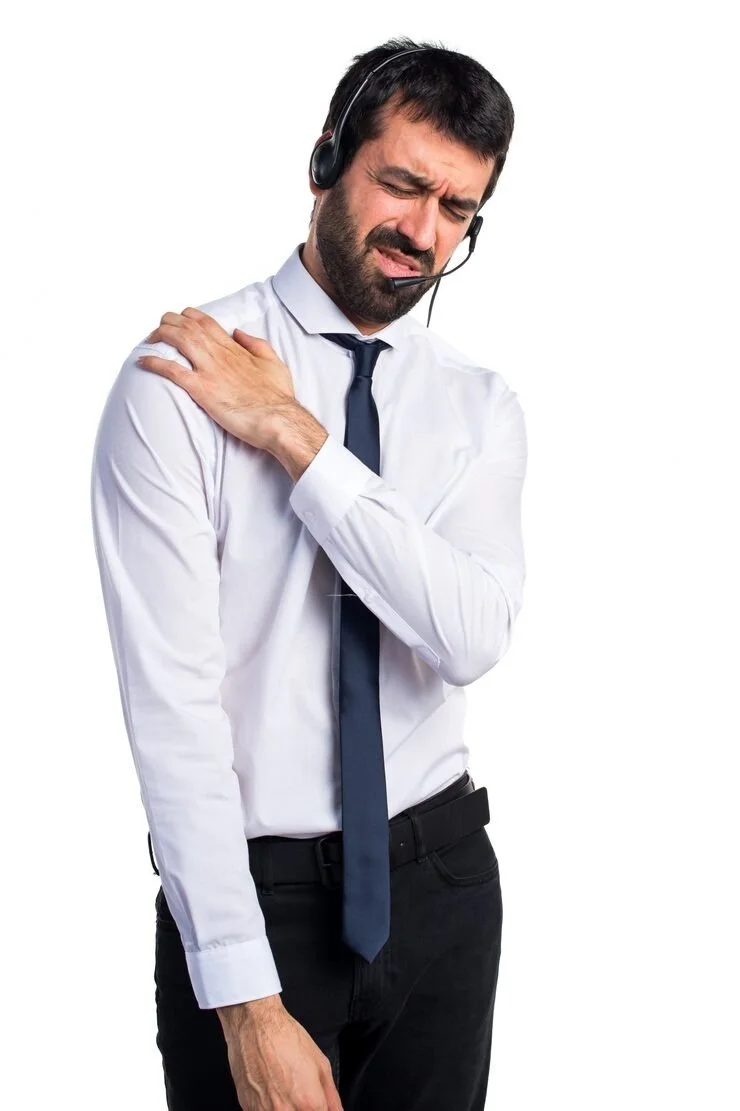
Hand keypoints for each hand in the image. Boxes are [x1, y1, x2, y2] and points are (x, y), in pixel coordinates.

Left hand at [135, 307, 297, 450]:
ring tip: (149, 339)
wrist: (278, 420)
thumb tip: (239, 332)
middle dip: (169, 322)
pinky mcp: (202, 390)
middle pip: (187, 326)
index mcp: (234, 348)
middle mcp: (219, 354)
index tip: (180, 320)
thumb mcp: (274, 362)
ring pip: (178, 340)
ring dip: (160, 336)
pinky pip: (172, 371)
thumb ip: (256, 344)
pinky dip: (155, 363)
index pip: (205, 322)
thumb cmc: (278, 397)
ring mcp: (209, 370)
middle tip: (159, 329)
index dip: (188, 317)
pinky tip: (143, 361)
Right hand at [217, 995, 342, 1110]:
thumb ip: (332, 1097)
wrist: (256, 1026)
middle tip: (300, 1093)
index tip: (317, 1103)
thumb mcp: (321, 1064)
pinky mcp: (248, 1109)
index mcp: (308, 1103)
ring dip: (287, 1108)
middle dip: (304, 1109)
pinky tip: (272, 1090)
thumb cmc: (286, 1039)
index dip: (321, 1110)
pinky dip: (270, 1108)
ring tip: (285, 1089)